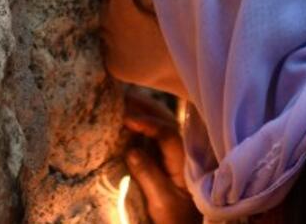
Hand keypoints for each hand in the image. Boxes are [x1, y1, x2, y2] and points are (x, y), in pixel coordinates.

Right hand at [124, 89, 199, 223]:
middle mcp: (183, 150)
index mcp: (185, 161)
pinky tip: (127, 117)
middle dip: (144, 105)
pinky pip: (156, 132)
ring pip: (162, 121)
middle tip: (119, 94)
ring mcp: (176, 152)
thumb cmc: (176, 218)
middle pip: (166, 119)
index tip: (127, 118)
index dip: (148, 123)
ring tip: (121, 99)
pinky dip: (142, 121)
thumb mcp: (161, 201)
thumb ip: (148, 175)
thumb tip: (131, 149)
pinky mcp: (168, 157)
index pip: (168, 133)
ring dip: (143, 109)